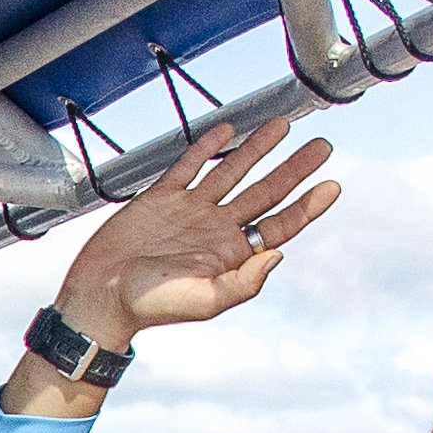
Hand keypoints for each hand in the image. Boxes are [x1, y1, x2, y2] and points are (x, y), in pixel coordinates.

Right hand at [46, 116, 341, 344]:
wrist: (100, 295)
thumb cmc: (149, 306)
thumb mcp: (204, 301)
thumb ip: (244, 283)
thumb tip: (279, 256)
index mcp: (230, 254)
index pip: (279, 224)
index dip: (307, 206)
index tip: (332, 186)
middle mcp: (215, 228)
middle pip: (266, 192)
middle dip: (295, 169)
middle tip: (322, 146)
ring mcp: (189, 210)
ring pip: (233, 171)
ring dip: (258, 149)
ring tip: (283, 126)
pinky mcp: (160, 198)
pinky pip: (189, 166)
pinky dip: (207, 147)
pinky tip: (227, 130)